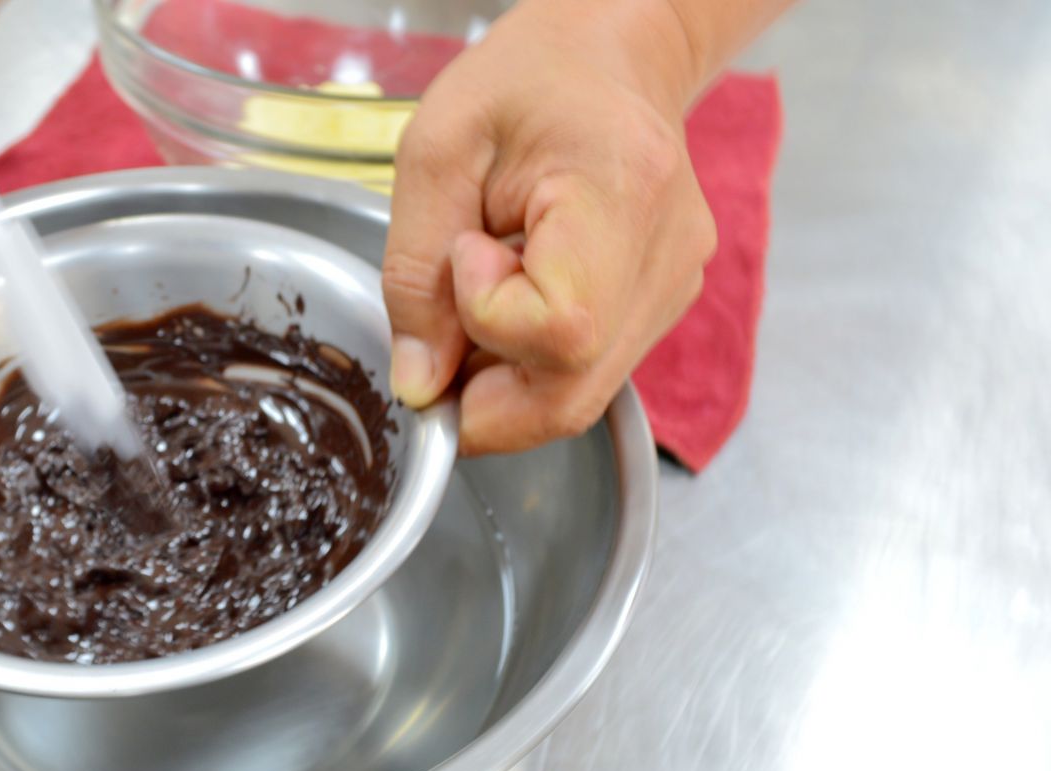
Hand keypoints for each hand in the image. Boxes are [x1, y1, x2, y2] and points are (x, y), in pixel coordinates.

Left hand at [383, 0, 717, 454]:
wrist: (608, 56)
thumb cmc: (527, 82)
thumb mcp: (436, 153)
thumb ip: (414, 274)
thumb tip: (420, 385)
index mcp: (622, 196)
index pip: (561, 329)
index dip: (487, 319)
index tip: (466, 253)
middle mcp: (666, 259)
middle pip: (571, 395)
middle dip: (484, 394)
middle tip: (442, 329)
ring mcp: (671, 291)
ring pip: (576, 398)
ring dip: (503, 378)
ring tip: (482, 292)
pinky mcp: (661, 307)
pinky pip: (586, 374)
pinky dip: (531, 363)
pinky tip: (515, 300)